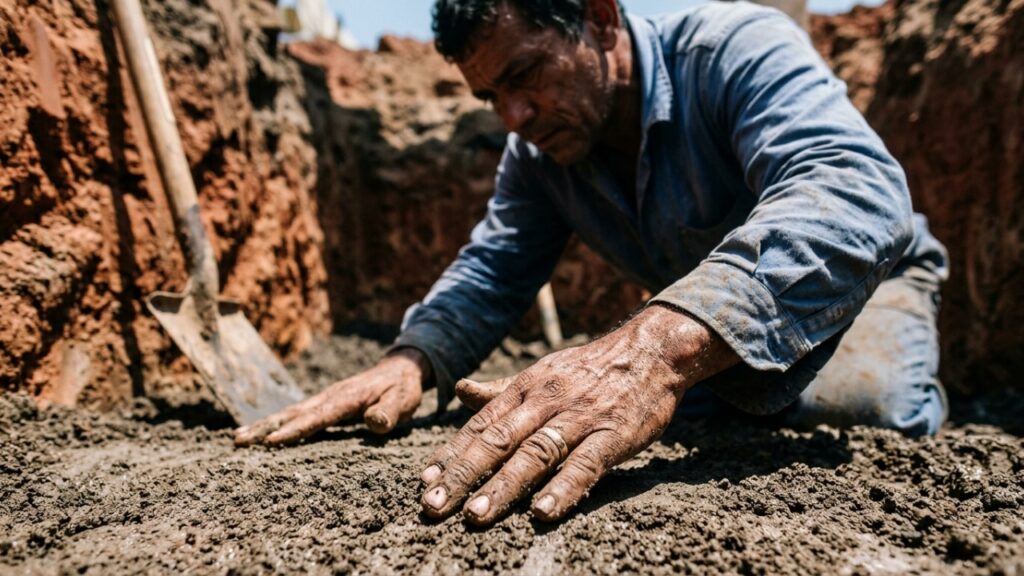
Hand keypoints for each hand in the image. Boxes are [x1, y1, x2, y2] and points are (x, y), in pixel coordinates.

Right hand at [234, 348, 429, 445]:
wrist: (400, 370)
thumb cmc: (402, 389)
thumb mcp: (403, 400)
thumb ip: (389, 412)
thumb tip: (374, 422)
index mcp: (346, 398)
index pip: (317, 417)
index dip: (296, 430)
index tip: (272, 441)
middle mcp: (329, 397)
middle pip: (292, 414)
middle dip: (265, 427)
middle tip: (237, 440)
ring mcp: (324, 399)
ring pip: (289, 413)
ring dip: (263, 425)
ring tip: (237, 438)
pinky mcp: (324, 404)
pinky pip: (296, 414)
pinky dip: (276, 423)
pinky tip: (261, 433)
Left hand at [418, 305, 737, 524]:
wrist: (652, 350)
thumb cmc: (591, 369)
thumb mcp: (543, 372)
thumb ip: (501, 389)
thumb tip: (459, 390)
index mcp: (527, 387)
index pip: (481, 423)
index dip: (452, 452)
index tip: (425, 480)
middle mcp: (546, 401)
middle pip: (498, 440)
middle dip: (463, 474)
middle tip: (434, 505)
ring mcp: (580, 418)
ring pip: (535, 454)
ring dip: (503, 486)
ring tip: (475, 515)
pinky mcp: (614, 435)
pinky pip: (585, 464)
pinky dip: (562, 488)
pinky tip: (541, 513)